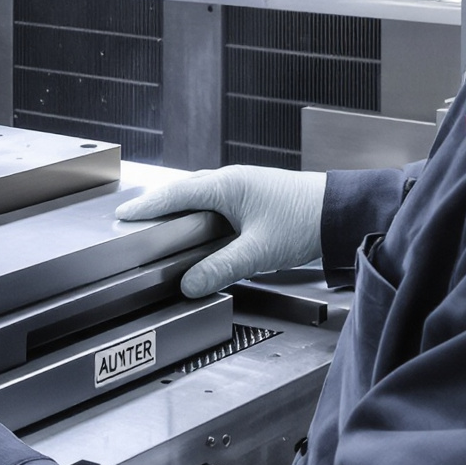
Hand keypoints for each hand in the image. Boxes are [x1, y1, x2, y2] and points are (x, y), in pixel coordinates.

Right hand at [115, 165, 325, 298]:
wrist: (341, 213)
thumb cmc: (306, 222)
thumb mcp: (258, 251)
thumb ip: (220, 268)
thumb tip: (190, 284)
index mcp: (227, 185)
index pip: (175, 194)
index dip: (147, 205)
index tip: (124, 212)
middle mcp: (233, 180)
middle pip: (185, 189)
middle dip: (159, 202)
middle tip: (136, 215)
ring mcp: (245, 186)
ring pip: (202, 193)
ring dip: (181, 204)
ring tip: (164, 220)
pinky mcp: (256, 195)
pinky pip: (217, 199)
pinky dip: (201, 209)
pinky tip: (203, 224)